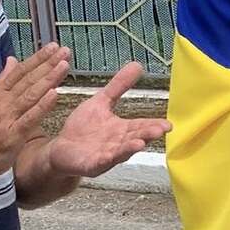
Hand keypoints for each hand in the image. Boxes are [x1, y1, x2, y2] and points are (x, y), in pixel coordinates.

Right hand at [0, 45, 70, 180]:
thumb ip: (2, 82)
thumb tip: (12, 60)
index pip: (20, 71)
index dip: (37, 58)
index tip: (52, 46)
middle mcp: (2, 102)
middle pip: (27, 79)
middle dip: (47, 63)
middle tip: (64, 50)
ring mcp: (7, 118)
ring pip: (30, 94)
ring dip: (48, 78)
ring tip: (64, 65)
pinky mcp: (13, 135)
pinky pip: (30, 118)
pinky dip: (42, 105)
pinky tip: (55, 93)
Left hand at [44, 62, 171, 177]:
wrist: (61, 149)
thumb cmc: (83, 129)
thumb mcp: (101, 102)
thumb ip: (119, 86)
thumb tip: (137, 65)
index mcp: (122, 129)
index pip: (141, 126)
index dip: (154, 125)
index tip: (168, 124)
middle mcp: (118, 144)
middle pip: (135, 138)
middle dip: (147, 135)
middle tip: (159, 130)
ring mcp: (106, 156)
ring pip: (121, 152)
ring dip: (130, 148)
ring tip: (140, 143)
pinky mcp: (91, 164)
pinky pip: (100, 162)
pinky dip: (106, 159)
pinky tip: (110, 155)